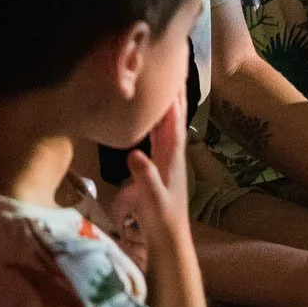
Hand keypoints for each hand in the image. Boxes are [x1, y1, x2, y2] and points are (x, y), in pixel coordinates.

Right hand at [109, 86, 190, 269]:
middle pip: (174, 116)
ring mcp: (168, 159)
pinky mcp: (160, 166)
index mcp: (172, 156)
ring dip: (166, 104)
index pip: (174, 120)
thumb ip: (145, 177)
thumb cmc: (161, 221)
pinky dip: (156, 121)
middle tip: (171, 65)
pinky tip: (149, 116)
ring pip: (167, 124)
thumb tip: (134, 153)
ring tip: (161, 82)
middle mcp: (173, 153)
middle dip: (172, 92)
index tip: (171, 72)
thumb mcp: (152, 199)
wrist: (170, 241)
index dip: (172, 97)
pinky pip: (158, 136)